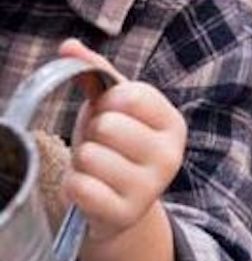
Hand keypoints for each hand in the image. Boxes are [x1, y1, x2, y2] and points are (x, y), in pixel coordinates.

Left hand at [59, 39, 186, 244]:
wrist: (119, 204)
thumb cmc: (115, 147)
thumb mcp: (112, 109)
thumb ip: (95, 74)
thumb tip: (69, 46)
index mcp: (172, 124)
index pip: (129, 95)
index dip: (107, 102)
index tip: (112, 115)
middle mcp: (171, 156)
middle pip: (107, 125)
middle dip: (93, 134)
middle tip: (103, 146)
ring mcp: (151, 188)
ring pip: (90, 157)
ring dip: (82, 161)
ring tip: (96, 169)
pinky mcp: (126, 214)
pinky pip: (81, 188)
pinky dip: (75, 187)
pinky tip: (90, 190)